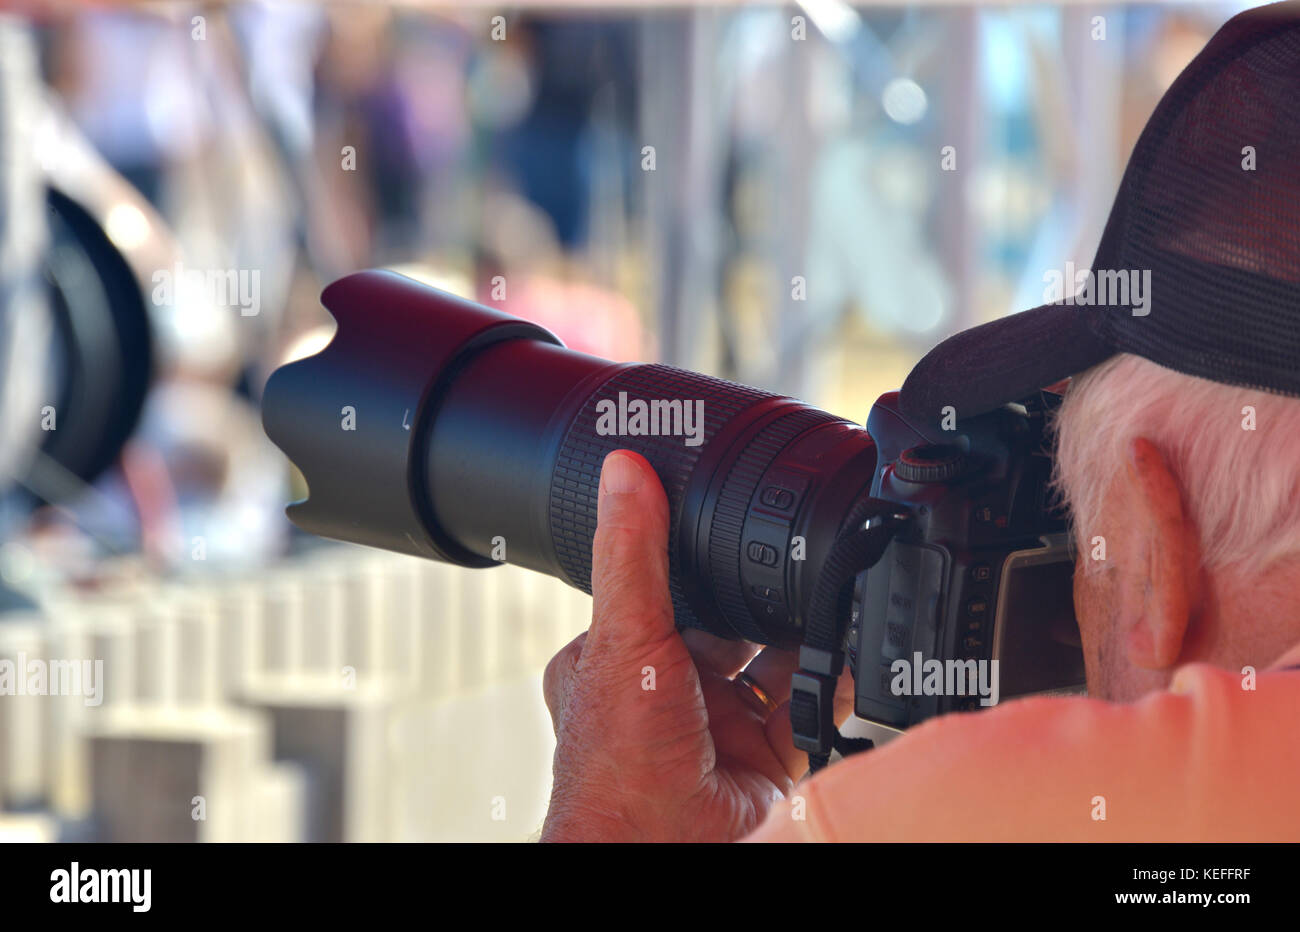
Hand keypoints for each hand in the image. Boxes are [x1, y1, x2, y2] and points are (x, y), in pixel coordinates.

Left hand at [539, 450, 850, 841]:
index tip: (731, 514)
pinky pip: (810, 710)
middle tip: (794, 558)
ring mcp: (720, 727)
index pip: (662, 589)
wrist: (660, 854)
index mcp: (620, 657)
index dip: (696, 556)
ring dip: (804, 637)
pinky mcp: (767, 761)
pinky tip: (849, 656)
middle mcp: (669, 691)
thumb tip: (625, 471)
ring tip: (830, 599)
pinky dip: (833, 683)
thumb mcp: (625, 638)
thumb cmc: (620, 764)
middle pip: (728, 624)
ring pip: (774, 664)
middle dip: (761, 597)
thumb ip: (633, 554)